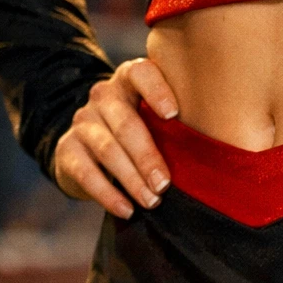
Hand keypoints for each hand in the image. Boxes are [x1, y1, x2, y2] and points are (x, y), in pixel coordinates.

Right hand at [53, 58, 178, 218]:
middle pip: (126, 123)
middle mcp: (103, 95)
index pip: (141, 73)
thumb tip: (216, 149)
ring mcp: (83, 120)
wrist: (91, 145)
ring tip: (152, 201)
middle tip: (164, 184)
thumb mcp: (155, 117)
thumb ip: (174, 121)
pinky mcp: (67, 148)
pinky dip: (108, 194)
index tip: (173, 114)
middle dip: (148, 157)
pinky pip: (86, 172)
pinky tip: (126, 209)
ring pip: (108, 149)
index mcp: (130, 79)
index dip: (157, 90)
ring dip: (132, 179)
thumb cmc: (141, 129)